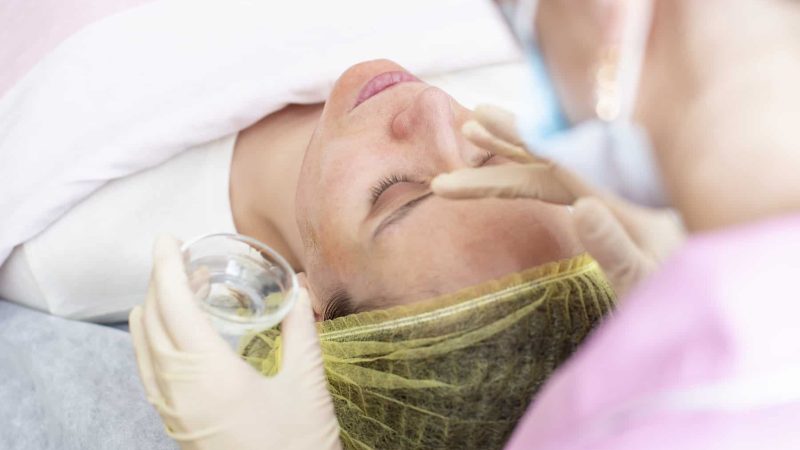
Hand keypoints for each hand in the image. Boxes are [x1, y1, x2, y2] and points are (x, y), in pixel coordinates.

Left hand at [129, 235, 340, 449]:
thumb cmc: (297, 442)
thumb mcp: (306, 382)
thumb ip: (301, 329)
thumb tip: (300, 286)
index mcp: (207, 373)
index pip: (173, 305)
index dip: (166, 265)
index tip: (167, 237)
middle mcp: (177, 389)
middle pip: (150, 322)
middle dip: (158, 282)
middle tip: (179, 258)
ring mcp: (171, 410)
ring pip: (143, 348)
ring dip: (152, 311)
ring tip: (173, 289)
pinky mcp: (175, 423)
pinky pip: (149, 371)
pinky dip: (152, 340)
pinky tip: (171, 337)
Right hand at [433, 105, 683, 296]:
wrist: (722, 307)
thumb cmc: (689, 301)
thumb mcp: (649, 282)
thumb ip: (616, 246)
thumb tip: (581, 205)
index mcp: (625, 202)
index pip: (558, 162)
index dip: (516, 141)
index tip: (477, 123)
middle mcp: (623, 192)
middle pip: (556, 155)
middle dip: (510, 140)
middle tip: (468, 123)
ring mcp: (625, 200)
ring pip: (564, 163)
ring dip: (524, 148)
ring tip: (486, 132)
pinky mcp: (627, 212)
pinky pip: (577, 176)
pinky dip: (546, 162)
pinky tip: (536, 158)